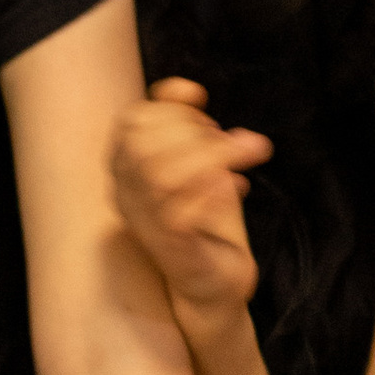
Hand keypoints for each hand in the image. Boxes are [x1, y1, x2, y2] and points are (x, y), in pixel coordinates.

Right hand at [110, 81, 268, 320]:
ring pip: (160, 176)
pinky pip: (179, 215)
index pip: (131, 122)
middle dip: (193, 129)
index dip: (168, 105)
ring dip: (211, 155)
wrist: (216, 285)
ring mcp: (146, 226)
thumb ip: (189, 126)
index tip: (202, 99)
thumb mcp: (200, 164)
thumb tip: (188, 89)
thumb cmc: (207, 222)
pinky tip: (238, 186)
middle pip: (142, 144)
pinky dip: (211, 192)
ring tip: (247, 153)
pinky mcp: (173, 252)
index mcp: (127, 172)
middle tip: (232, 139)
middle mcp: (127, 198)